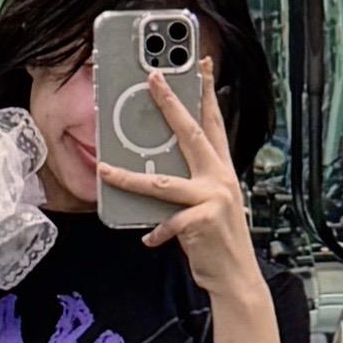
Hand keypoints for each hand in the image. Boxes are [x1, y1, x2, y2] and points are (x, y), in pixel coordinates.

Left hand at [103, 68, 257, 300]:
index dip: (207, 92)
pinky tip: (149, 238)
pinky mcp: (201, 221)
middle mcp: (221, 178)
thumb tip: (153, 171)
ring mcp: (213, 198)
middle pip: (191, 133)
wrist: (235, 277)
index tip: (200, 65)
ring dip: (129, 177)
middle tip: (153, 79)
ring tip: (106, 170)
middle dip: (170, 104)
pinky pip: (166, 221)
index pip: (215, 123)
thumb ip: (189, 183)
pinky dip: (155, 232)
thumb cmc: (217, 240)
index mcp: (222, 170)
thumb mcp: (207, 205)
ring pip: (161, 181)